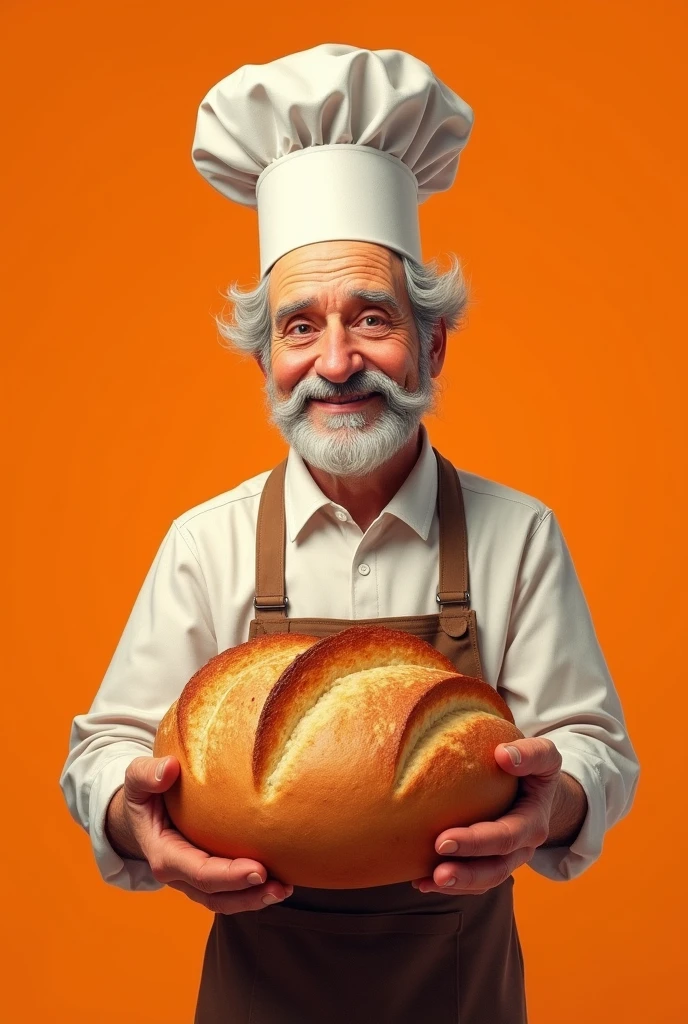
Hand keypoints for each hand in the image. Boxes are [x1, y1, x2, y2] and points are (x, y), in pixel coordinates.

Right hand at [107, 755, 292, 912]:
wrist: (143, 810)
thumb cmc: (144, 792)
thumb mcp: (137, 779)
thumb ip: (146, 774)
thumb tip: (168, 768)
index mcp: (164, 855)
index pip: (199, 872)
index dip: (229, 875)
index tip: (258, 869)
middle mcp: (179, 874)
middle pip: (215, 895)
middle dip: (248, 894)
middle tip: (280, 885)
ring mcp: (193, 879)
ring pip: (225, 901)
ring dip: (255, 899)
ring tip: (285, 888)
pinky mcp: (208, 875)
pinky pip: (230, 891)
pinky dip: (253, 890)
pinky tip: (280, 880)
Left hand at [411, 738, 561, 894]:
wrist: (540, 791)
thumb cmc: (536, 768)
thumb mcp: (544, 755)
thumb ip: (531, 753)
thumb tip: (503, 755)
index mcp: (533, 823)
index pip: (505, 836)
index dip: (476, 842)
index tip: (443, 840)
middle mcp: (522, 847)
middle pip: (496, 868)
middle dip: (465, 872)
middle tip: (436, 872)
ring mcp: (508, 858)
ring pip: (485, 881)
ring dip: (457, 885)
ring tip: (425, 882)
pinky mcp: (492, 861)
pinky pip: (474, 881)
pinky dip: (449, 885)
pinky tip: (420, 881)